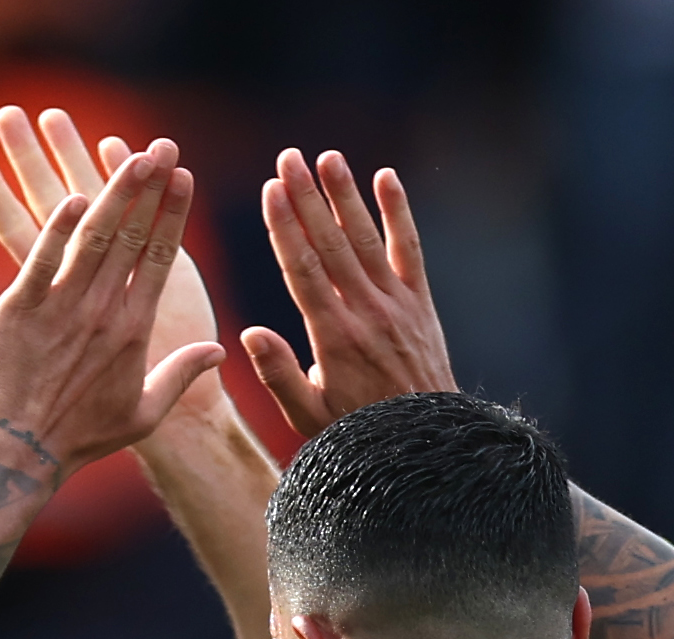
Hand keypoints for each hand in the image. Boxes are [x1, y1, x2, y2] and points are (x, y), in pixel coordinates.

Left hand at [0, 141, 222, 475]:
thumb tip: (218, 354)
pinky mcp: (20, 308)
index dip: (173, 216)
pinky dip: (60, 227)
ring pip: (94, 238)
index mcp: (134, 331)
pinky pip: (43, 257)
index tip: (185, 178)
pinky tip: (77, 194)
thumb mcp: (143, 414)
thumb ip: (180, 375)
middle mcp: (102, 313)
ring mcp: (61, 308)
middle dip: (150, 189)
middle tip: (164, 150)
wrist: (23, 452)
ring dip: (114, 194)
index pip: (159, 260)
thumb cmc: (83, 438)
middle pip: (132, 238)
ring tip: (131, 157)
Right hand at [246, 149, 453, 434]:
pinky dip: (399, 213)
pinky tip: (387, 177)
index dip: (285, 226)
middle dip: (307, 198)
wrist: (425, 446)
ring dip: (346, 196)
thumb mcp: (310, 417)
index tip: (270, 189)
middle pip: (331, 245)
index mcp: (333, 338)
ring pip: (367, 240)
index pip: (303, 270)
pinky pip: (410, 249)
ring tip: (327, 158)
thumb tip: (247, 333)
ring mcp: (397, 305)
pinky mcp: (420, 303)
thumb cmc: (358, 434)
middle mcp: (366, 314)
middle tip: (288, 158)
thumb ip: (279, 375)